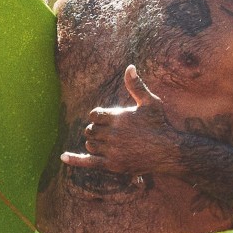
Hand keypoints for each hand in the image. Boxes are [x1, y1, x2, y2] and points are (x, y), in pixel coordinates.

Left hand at [60, 66, 186, 178]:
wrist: (168, 151)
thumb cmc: (160, 125)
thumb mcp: (150, 102)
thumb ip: (136, 86)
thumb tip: (129, 66)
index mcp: (118, 117)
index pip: (94, 115)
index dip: (98, 117)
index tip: (107, 120)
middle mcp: (112, 134)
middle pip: (91, 129)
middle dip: (96, 130)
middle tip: (108, 132)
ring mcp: (112, 150)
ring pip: (90, 144)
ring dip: (94, 142)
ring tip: (107, 143)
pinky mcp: (112, 165)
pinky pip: (88, 162)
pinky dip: (74, 160)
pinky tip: (63, 157)